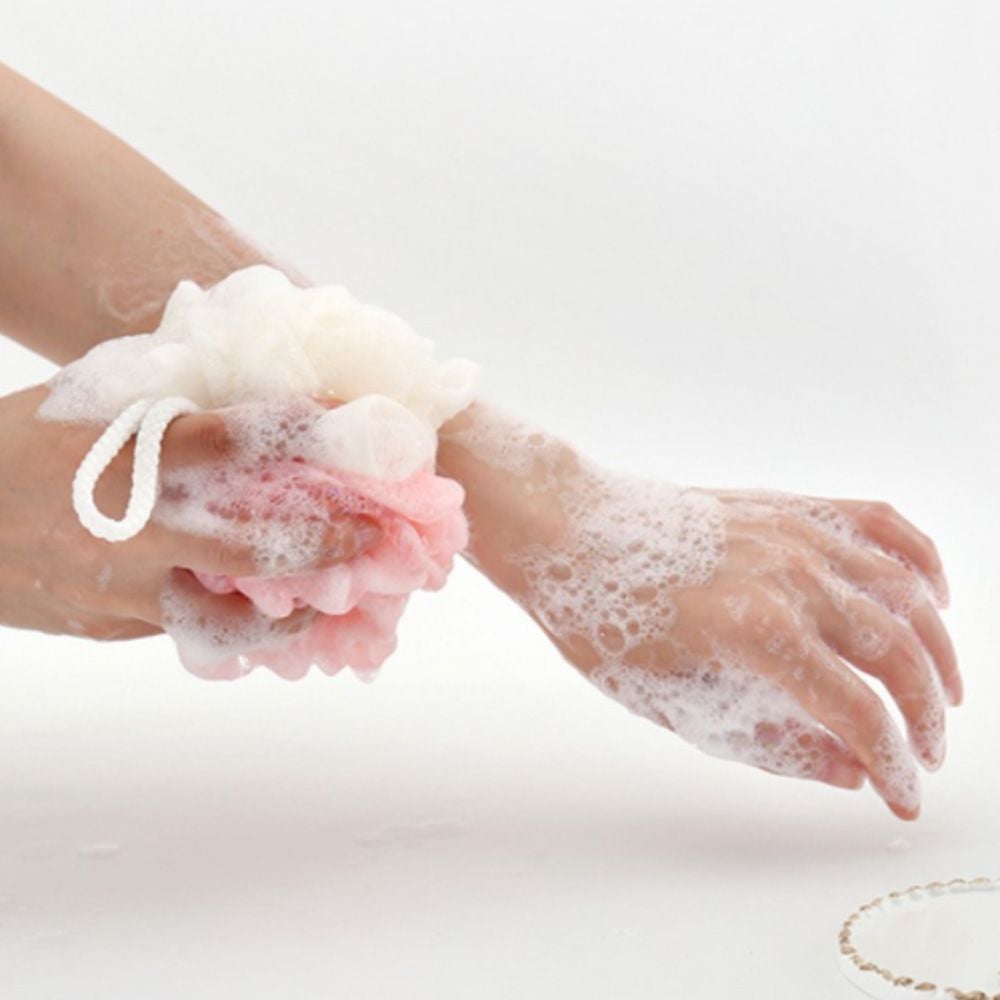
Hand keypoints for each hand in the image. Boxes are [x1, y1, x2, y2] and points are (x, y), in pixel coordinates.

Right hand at [0, 385, 380, 642]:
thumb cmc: (9, 448)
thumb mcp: (79, 403)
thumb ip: (157, 396)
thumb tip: (229, 372)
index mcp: (129, 455)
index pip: (240, 439)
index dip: (311, 434)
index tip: (358, 433)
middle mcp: (133, 528)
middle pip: (253, 548)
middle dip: (327, 544)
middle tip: (372, 536)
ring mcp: (119, 588)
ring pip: (226, 618)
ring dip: (289, 613)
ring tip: (328, 599)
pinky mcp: (106, 625)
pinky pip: (182, 629)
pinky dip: (228, 621)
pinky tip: (259, 612)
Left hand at [438, 406, 957, 820]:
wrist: (570, 531)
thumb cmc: (605, 618)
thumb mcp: (674, 702)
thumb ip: (769, 741)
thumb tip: (848, 769)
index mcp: (757, 633)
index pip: (859, 713)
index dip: (892, 765)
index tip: (902, 795)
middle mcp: (791, 577)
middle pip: (898, 654)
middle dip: (925, 715)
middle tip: (926, 753)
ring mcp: (795, 534)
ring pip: (904, 593)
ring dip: (938, 649)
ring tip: (943, 695)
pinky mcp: (790, 507)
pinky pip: (878, 523)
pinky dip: (918, 559)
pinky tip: (931, 595)